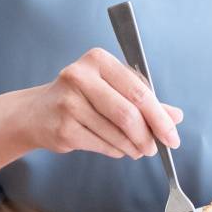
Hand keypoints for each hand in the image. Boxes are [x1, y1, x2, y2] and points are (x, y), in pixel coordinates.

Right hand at [24, 47, 183, 158]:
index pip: (139, 91)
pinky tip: (117, 148)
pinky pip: (102, 145)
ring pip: (116, 133)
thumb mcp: (113, 89)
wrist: (36, 113)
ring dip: (133, 147)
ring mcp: (68, 102)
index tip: (172, 136)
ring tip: (137, 150)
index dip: (160, 117)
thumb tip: (176, 116)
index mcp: (98, 60)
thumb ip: (145, 101)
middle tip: (156, 148)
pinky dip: (116, 151)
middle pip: (128, 114)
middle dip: (148, 136)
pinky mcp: (63, 128)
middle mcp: (80, 76)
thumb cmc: (81, 98)